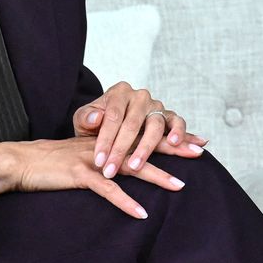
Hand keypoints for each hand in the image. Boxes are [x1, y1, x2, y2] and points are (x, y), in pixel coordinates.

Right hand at [0, 137, 186, 218]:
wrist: (23, 161)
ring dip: (158, 177)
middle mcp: (106, 143)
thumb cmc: (55, 162)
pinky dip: (125, 202)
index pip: (146, 134)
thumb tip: (134, 165)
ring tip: (181, 186)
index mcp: (110, 138)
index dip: (172, 136)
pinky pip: (108, 190)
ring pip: (132, 166)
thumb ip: (112, 155)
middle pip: (146, 144)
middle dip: (175, 149)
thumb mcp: (89, 154)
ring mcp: (94, 158)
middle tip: (200, 152)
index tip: (197, 140)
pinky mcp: (80, 174)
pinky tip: (140, 213)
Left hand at [73, 82, 205, 179]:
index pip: (113, 116)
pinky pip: (178, 122)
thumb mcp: (84, 120)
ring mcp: (157, 106)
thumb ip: (85, 118)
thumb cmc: (97, 125)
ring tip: (135, 166)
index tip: (99, 161)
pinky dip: (178, 132)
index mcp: (119, 92)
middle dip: (121, 150)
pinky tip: (174, 143)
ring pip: (155, 126)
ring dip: (145, 149)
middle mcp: (140, 96)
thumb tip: (96, 117)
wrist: (113, 127)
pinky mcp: (170, 116)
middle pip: (133, 123)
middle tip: (111, 170)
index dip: (105, 140)